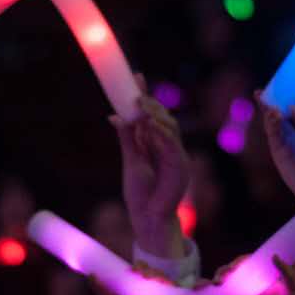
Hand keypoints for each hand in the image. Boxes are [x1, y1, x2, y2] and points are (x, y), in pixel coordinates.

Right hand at [86, 267, 172, 294]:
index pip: (165, 293)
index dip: (163, 283)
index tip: (153, 280)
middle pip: (149, 280)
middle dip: (146, 272)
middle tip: (137, 271)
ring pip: (129, 279)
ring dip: (127, 271)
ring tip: (123, 270)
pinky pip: (105, 287)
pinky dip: (99, 281)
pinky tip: (93, 277)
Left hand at [111, 74, 188, 257]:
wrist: (148, 217)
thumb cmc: (140, 192)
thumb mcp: (130, 160)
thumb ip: (127, 138)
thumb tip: (114, 115)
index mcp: (156, 142)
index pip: (151, 113)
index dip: (145, 95)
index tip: (136, 76)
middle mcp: (168, 145)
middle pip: (163, 116)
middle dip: (150, 102)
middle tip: (136, 92)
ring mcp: (176, 155)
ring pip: (169, 127)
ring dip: (155, 114)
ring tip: (140, 105)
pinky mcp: (181, 167)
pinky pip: (172, 145)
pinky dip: (162, 133)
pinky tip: (150, 124)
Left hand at [206, 255, 294, 294]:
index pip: (227, 289)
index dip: (212, 285)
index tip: (197, 286)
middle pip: (239, 275)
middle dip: (225, 273)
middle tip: (216, 280)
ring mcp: (276, 294)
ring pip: (259, 270)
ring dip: (245, 265)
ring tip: (232, 270)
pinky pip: (290, 278)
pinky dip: (283, 268)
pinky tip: (274, 259)